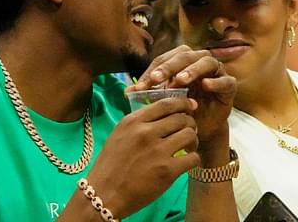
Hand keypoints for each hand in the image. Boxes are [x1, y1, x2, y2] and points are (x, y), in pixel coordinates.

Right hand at [85, 96, 200, 217]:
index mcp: (133, 121)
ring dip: (193, 140)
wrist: (104, 194)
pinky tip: (185, 163)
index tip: (191, 106)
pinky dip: (193, 159)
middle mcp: (146, 132)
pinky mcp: (167, 171)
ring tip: (188, 148)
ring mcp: (158, 151)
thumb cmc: (110, 165)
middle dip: (190, 123)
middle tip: (188, 131)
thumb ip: (139, 123)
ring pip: (189, 134)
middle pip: (181, 118)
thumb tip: (163, 115)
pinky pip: (193, 158)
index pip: (166, 104)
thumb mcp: (119, 135)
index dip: (183, 103)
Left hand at [127, 45, 235, 144]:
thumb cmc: (181, 110)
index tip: (141, 86)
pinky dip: (216, 81)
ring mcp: (216, 72)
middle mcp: (198, 62)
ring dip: (192, 69)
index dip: (153, 70)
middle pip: (185, 55)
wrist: (201, 128)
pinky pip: (225, 80)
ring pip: (206, 62)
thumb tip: (127, 92)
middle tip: (157, 78)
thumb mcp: (162, 101)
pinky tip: (206, 86)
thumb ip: (148, 93)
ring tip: (180, 80)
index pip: (165, 59)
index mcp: (181, 62)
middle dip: (170, 66)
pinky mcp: (229, 86)